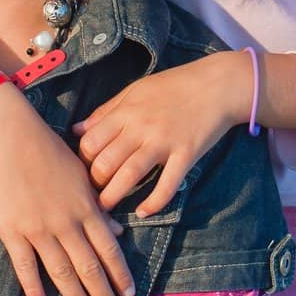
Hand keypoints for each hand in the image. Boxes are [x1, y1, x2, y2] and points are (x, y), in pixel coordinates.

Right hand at [0, 86, 134, 295]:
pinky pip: (25, 266)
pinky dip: (34, 288)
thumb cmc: (49, 152)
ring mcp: (39, 229)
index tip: (129, 293)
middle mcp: (66, 222)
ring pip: (61, 272)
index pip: (109, 248)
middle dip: (103, 295)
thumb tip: (118, 230)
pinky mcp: (13, 231)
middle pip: (89, 266)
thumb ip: (99, 206)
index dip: (120, 273)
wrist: (12, 138)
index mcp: (86, 207)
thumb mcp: (82, 176)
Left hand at [73, 52, 249, 216]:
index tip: (85, 171)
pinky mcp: (186, 155)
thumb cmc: (175, 84)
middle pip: (105, 163)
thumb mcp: (136, 90)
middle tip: (94, 193)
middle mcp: (141, 127)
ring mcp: (164, 142)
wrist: (218, 84)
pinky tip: (143, 211)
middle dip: (94, 184)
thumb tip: (77, 131)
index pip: (90, 142)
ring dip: (112, 198)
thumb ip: (106, 111)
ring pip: (129, 176)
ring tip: (107, 208)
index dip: (82, 162)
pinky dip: (153, 203)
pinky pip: (167, 185)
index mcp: (126, 111)